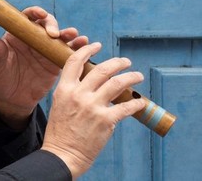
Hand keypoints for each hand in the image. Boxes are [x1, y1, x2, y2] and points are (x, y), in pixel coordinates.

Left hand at [0, 6, 87, 128]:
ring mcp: (46, 50)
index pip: (27, 17)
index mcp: (18, 35)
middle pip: (46, 24)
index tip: (40, 15)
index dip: (34, 12)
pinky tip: (84, 44)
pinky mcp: (56, 62)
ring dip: (69, 34)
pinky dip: (77, 47)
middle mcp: (33, 39)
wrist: (12, 101)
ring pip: (60, 36)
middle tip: (54, 34)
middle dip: (53, 25)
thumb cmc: (0, 80)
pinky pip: (68, 52)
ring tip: (75, 35)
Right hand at [41, 42, 144, 178]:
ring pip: (117, 83)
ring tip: (138, 76)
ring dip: (131, 77)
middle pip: (102, 69)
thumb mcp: (60, 104)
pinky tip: (141, 102)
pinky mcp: (106, 121)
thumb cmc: (61, 132)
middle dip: (117, 62)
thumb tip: (91, 81)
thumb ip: (73, 90)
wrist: (62, 155)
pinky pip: (126, 107)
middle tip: (126, 62)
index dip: (88, 50)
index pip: (75, 61)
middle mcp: (79, 94)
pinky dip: (137, 103)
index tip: (97, 46)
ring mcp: (93, 107)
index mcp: (64, 89)